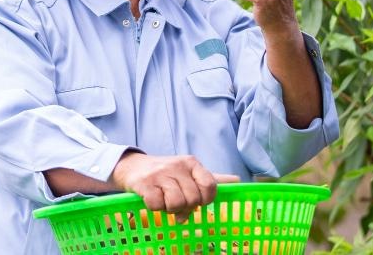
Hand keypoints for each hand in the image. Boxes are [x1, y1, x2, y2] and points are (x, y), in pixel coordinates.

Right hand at [110, 152, 239, 221]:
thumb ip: (212, 178)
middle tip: (178, 202)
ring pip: (176, 203)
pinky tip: (154, 199)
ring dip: (171, 208)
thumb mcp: (189, 171)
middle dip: (186, 206)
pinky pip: (156, 205)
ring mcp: (160, 174)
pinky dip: (156, 208)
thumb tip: (238, 181)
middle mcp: (177, 166)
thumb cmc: (167, 172)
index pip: (210, 185)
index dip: (206, 199)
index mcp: (191, 163)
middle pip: (193, 198)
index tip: (198, 201)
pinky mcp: (144, 183)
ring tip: (165, 201)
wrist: (134, 167)